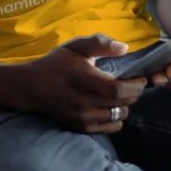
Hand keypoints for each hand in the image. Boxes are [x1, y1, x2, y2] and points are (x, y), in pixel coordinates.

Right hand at [15, 33, 146, 133]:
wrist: (31, 88)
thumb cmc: (56, 64)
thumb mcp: (75, 46)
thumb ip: (100, 43)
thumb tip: (125, 48)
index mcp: (84, 78)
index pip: (119, 89)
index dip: (136, 85)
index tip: (138, 77)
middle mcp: (85, 101)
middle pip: (123, 103)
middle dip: (134, 93)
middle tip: (131, 83)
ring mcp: (84, 117)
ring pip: (120, 115)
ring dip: (125, 105)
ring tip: (118, 94)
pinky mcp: (83, 127)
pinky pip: (112, 127)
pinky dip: (116, 117)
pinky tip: (109, 106)